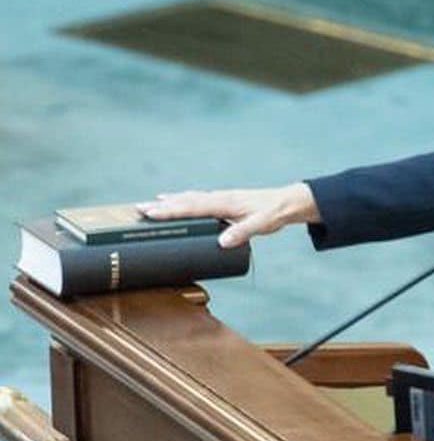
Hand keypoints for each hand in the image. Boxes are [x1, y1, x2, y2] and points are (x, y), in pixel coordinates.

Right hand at [136, 183, 320, 247]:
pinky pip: (200, 199)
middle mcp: (220, 198)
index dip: (171, 210)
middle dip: (163, 205)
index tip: (151, 212)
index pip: (193, 207)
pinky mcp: (225, 201)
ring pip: (191, 198)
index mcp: (225, 203)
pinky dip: (185, 200)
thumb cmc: (274, 213)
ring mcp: (222, 198)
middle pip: (187, 201)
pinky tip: (179, 201)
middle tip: (139, 208)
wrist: (287, 202)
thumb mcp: (261, 224)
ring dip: (171, 201)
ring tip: (151, 204)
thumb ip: (242, 232)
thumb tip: (222, 242)